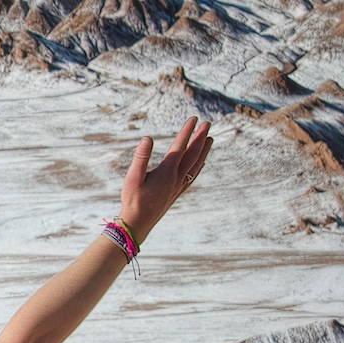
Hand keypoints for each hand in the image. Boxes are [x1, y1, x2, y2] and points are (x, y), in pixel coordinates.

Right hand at [119, 117, 210, 243]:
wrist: (138, 223)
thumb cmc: (132, 200)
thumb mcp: (132, 177)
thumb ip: (140, 157)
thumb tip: (147, 138)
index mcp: (166, 171)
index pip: (180, 146)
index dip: (187, 131)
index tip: (194, 119)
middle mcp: (176, 177)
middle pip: (193, 154)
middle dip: (200, 137)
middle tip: (208, 124)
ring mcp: (178, 185)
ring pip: (196, 165)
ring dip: (204, 151)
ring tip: (210, 139)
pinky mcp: (177, 192)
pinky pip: (193, 175)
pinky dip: (200, 166)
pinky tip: (202, 163)